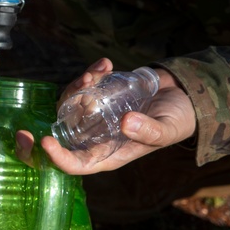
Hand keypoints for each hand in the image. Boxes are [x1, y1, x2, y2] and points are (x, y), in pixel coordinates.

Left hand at [16, 58, 196, 174]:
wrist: (184, 95)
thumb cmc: (177, 120)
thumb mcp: (168, 128)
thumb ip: (149, 131)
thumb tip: (125, 124)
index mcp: (108, 154)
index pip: (75, 164)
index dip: (57, 158)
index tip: (45, 141)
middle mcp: (95, 137)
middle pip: (62, 133)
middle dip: (47, 127)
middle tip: (45, 112)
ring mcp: (94, 115)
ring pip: (68, 105)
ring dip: (76, 88)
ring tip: (95, 74)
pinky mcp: (97, 95)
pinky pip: (82, 87)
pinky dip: (89, 74)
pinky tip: (105, 65)